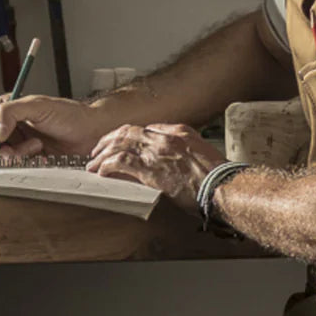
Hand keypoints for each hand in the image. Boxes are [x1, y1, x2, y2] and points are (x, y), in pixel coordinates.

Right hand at [0, 94, 114, 163]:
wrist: (90, 133)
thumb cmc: (70, 115)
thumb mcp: (39, 105)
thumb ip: (11, 112)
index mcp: (7, 107)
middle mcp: (8, 124)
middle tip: (12, 151)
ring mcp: (16, 142)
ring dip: (15, 155)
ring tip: (36, 148)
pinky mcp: (25, 157)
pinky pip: (14, 165)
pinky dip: (26, 163)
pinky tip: (41, 157)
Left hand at [84, 124, 226, 209]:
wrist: (222, 186)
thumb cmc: (215, 175)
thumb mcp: (201, 149)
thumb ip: (183, 143)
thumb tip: (167, 145)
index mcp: (176, 132)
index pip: (141, 129)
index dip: (124, 136)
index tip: (115, 144)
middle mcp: (163, 138)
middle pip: (126, 133)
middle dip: (107, 141)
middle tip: (97, 151)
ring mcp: (155, 153)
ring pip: (119, 146)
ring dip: (103, 155)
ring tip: (94, 164)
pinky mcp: (150, 171)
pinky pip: (121, 163)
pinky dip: (108, 166)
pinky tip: (102, 172)